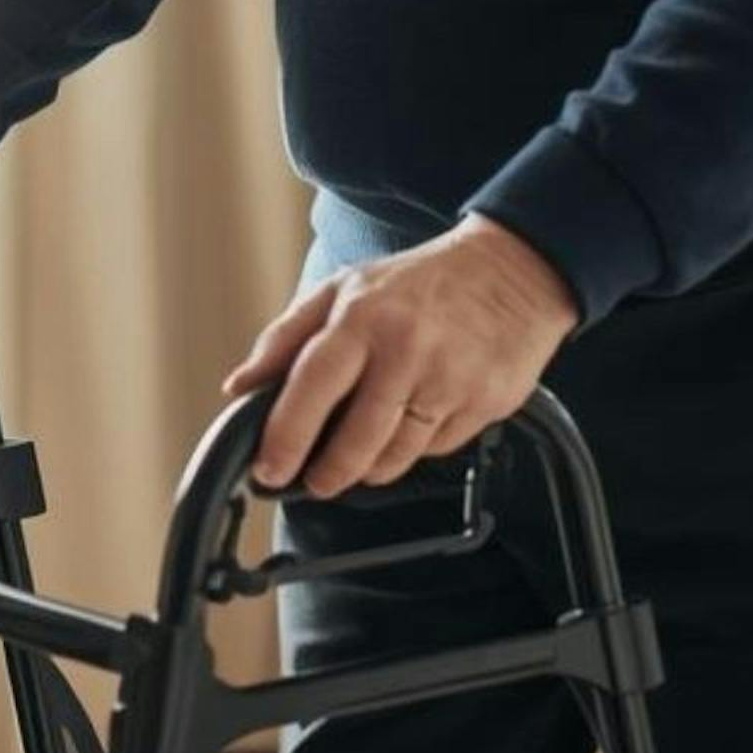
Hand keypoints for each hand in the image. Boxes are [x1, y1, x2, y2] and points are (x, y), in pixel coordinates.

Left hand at [218, 214, 579, 498]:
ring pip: (394, 456)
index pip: (310, 388)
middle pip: (355, 441)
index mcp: (360, 318)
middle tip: (316, 480)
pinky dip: (416, 448)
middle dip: (328, 474)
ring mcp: (447, 380)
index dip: (285, 437)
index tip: (269, 469)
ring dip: (370, 467)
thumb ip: (285, 337)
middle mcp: (404, 350)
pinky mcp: (483, 404)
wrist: (513, 272)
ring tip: (362, 455)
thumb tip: (240, 385)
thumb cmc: (420, 283)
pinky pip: (435, 450)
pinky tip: (414, 421)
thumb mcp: (344, 289)